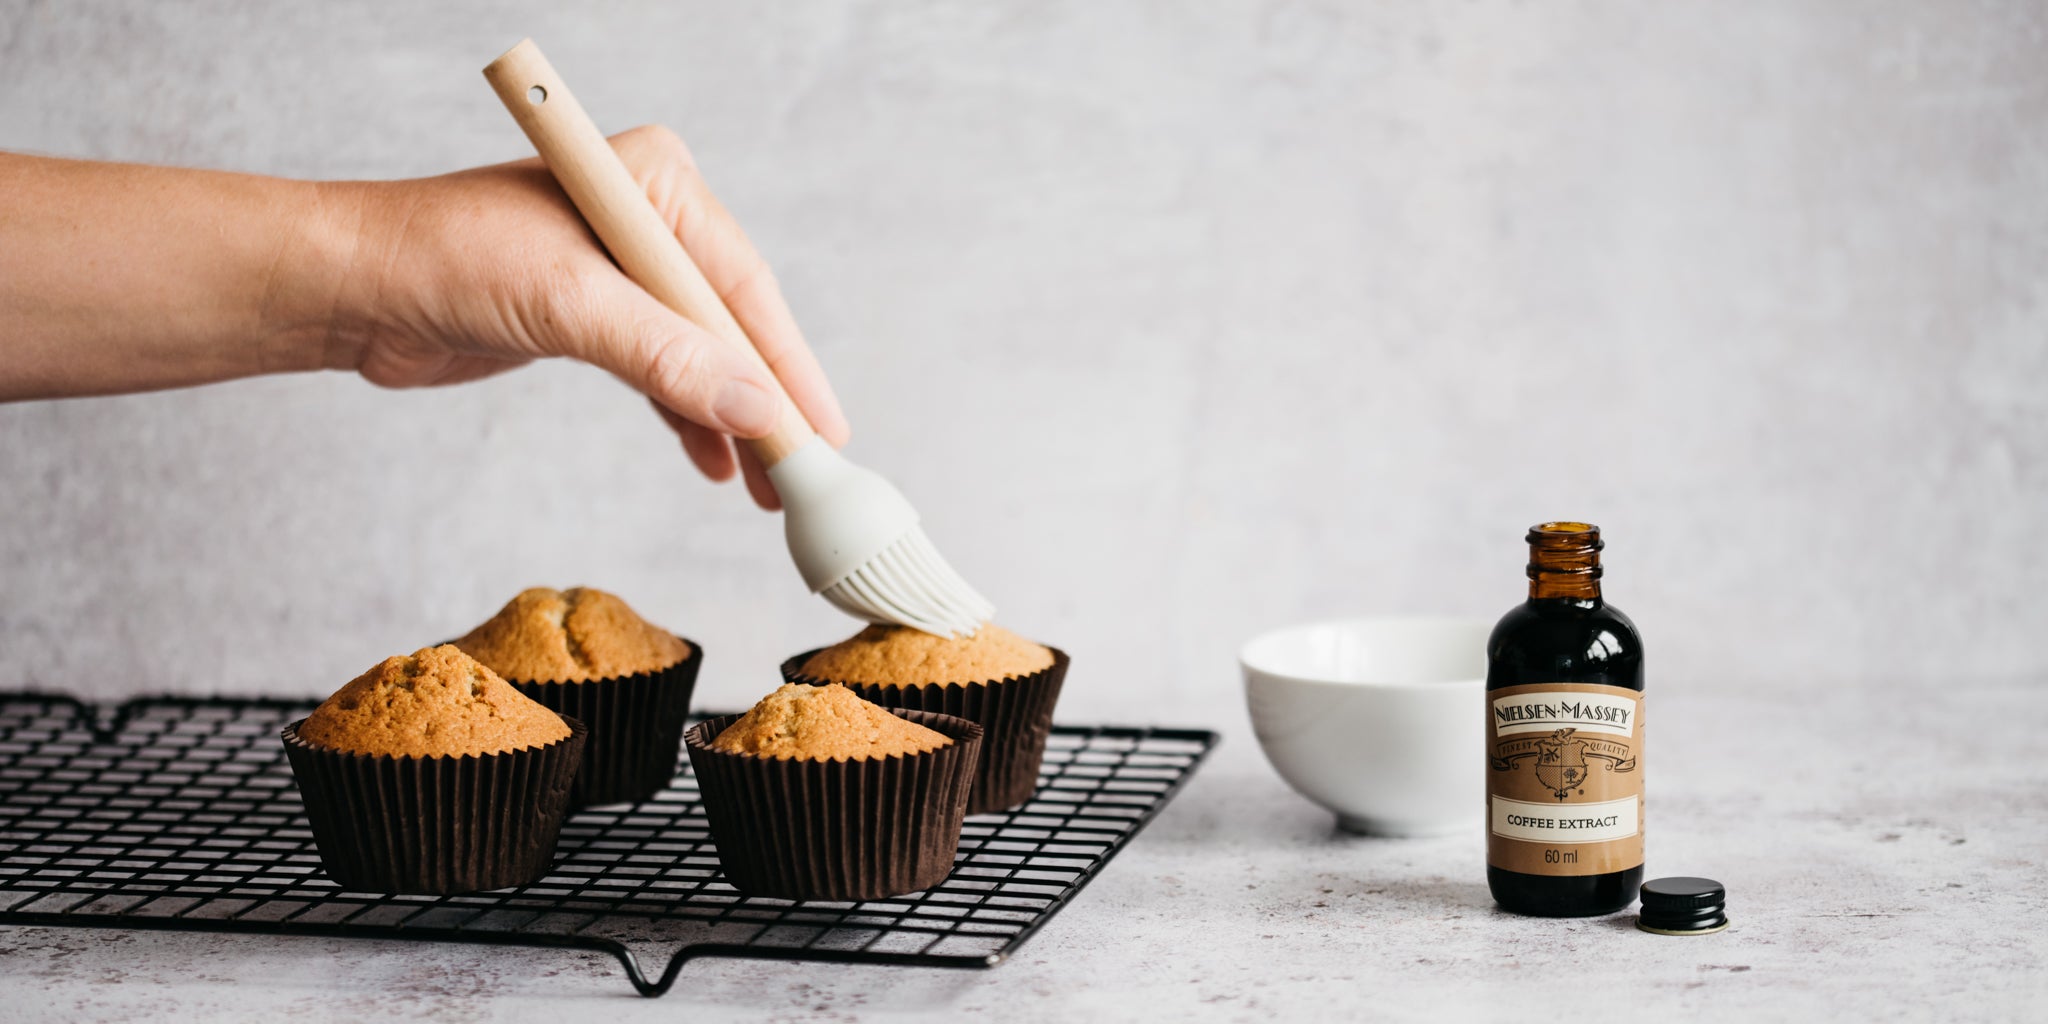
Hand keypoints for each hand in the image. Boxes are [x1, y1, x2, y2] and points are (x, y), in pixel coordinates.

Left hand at [330, 125, 848, 508]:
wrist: (354, 285)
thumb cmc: (444, 258)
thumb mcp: (567, 305)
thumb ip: (666, 357)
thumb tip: (755, 411)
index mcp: (657, 183)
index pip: (744, 285)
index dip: (787, 366)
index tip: (823, 433)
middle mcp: (650, 219)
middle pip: (734, 323)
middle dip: (766, 401)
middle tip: (806, 475)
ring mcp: (625, 269)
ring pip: (704, 354)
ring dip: (732, 421)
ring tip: (767, 488)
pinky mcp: (596, 315)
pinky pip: (666, 372)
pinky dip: (690, 419)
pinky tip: (716, 464)